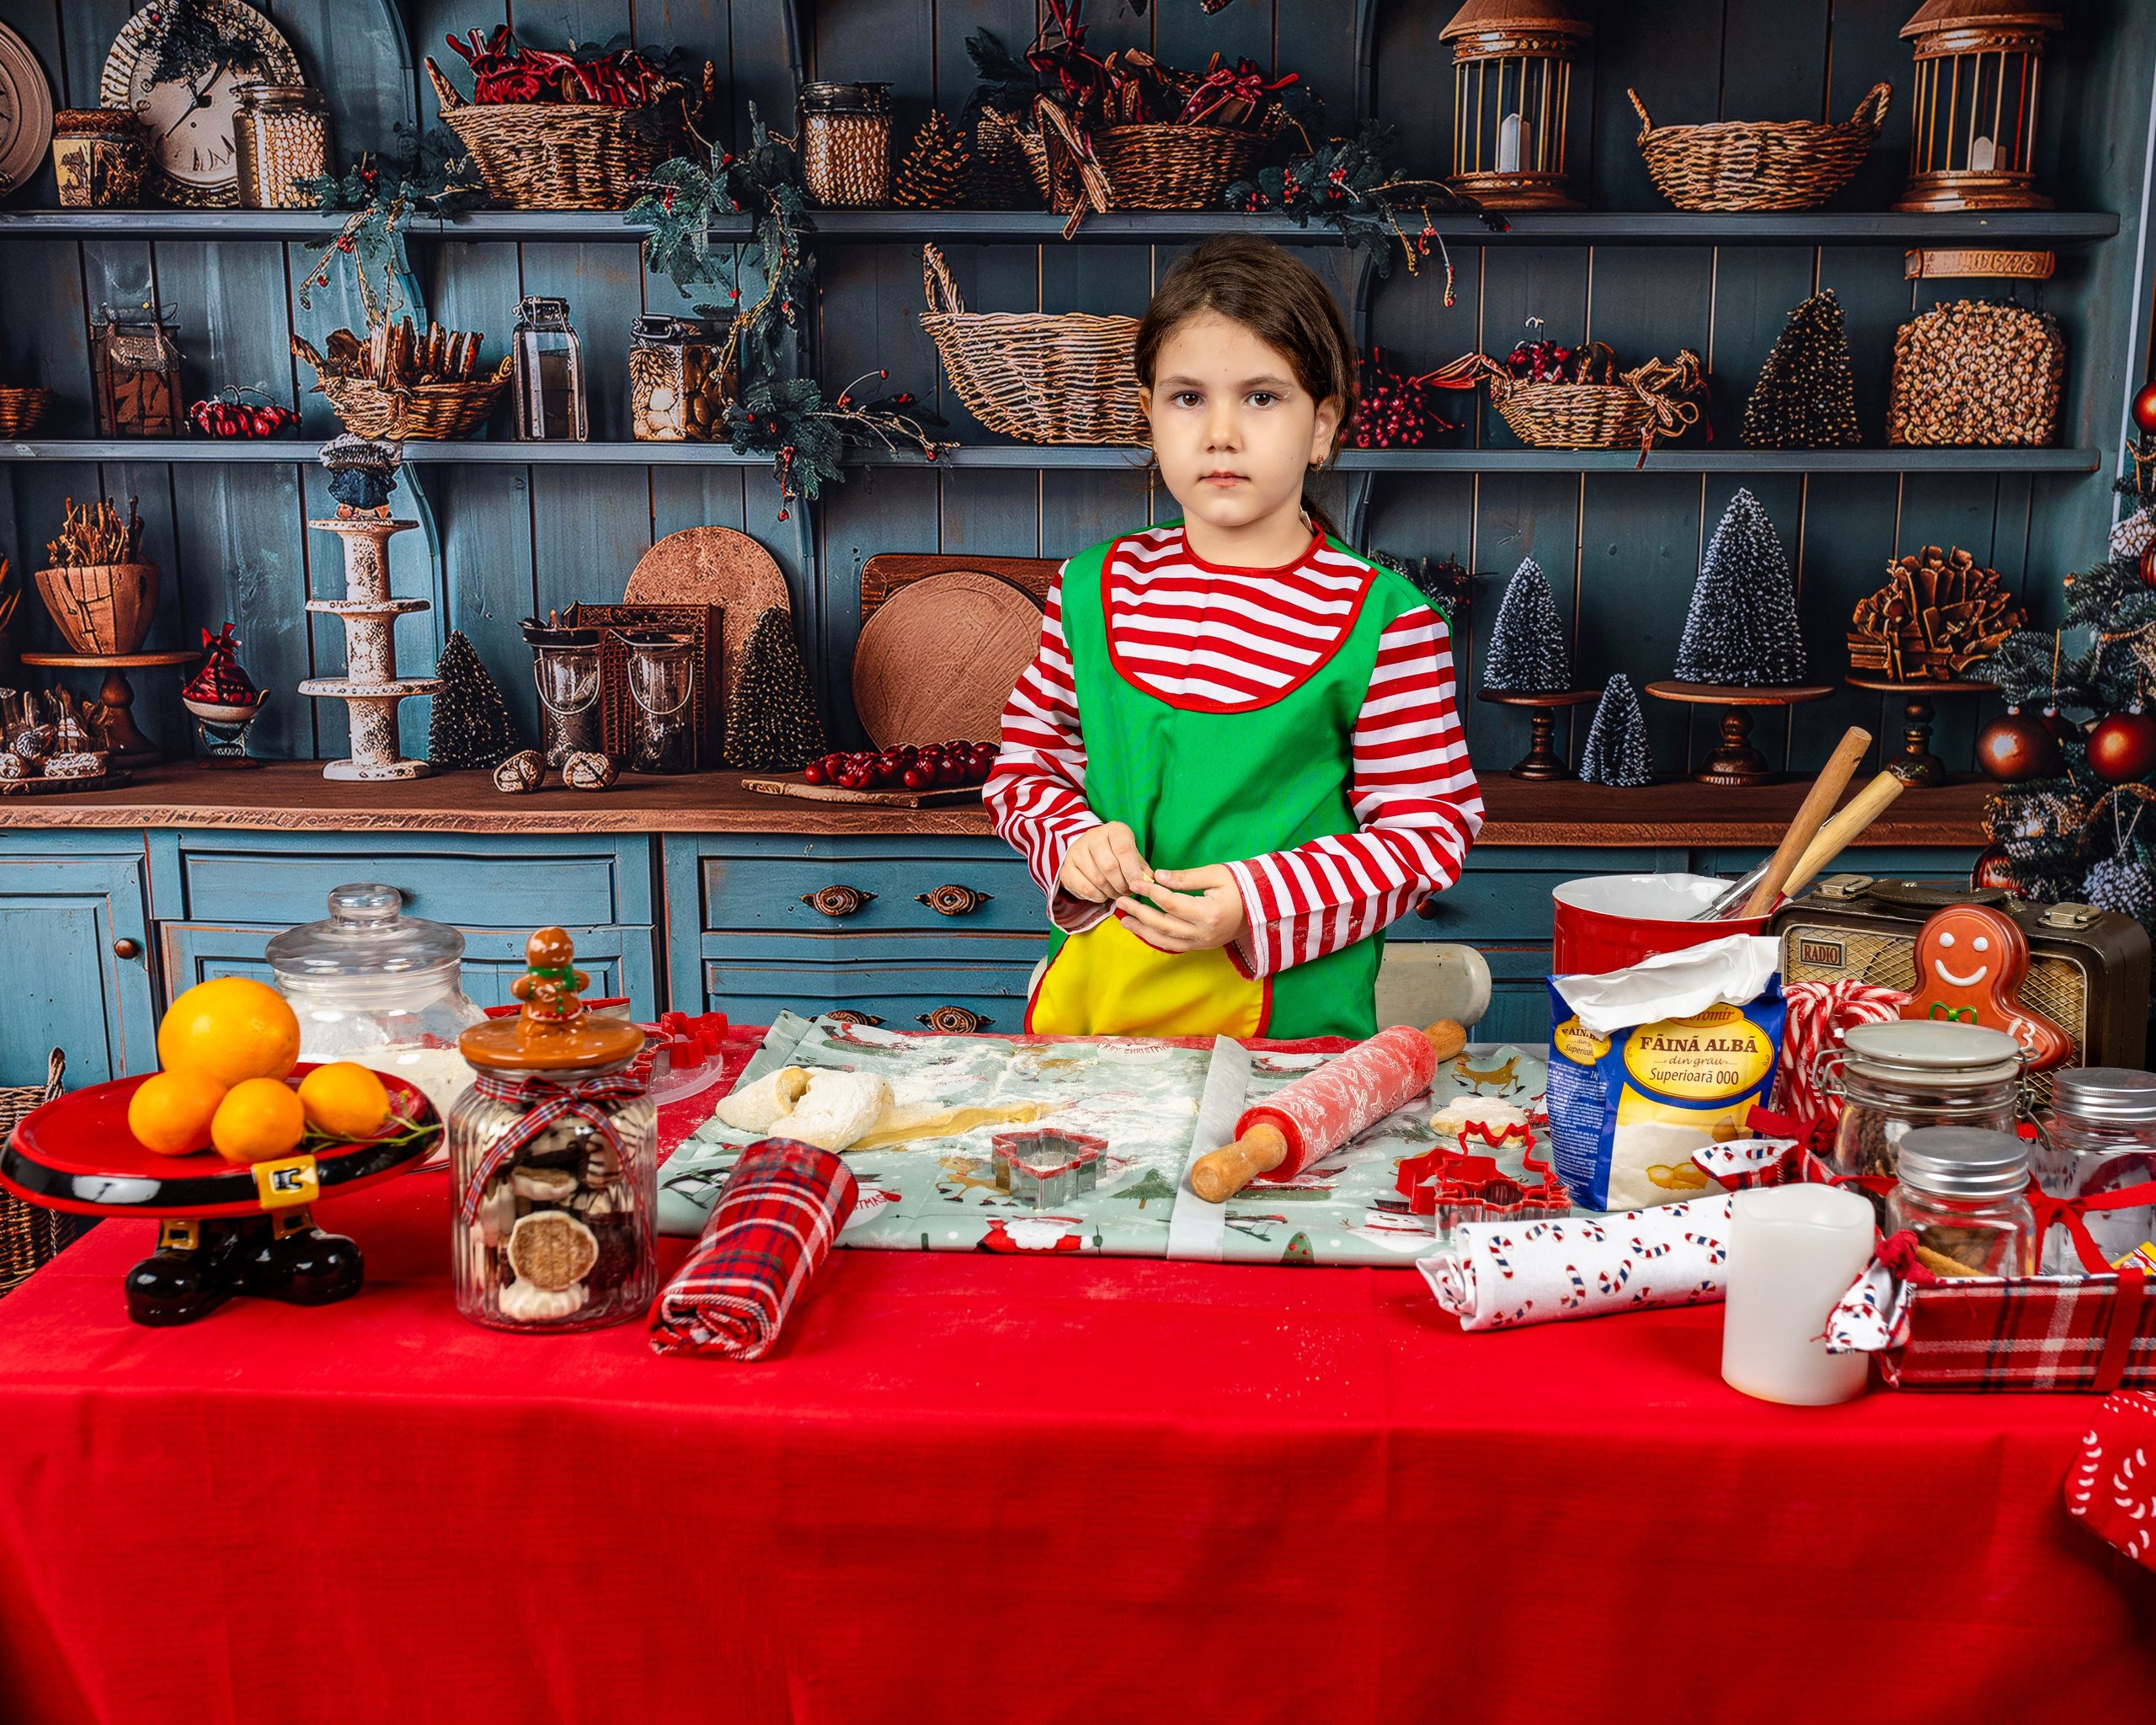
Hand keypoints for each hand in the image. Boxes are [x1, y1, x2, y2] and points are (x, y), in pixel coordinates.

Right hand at [1058, 822, 1152, 903]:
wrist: (1089, 852)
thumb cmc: (1117, 855)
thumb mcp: (1132, 856)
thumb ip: (1141, 868)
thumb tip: (1149, 880)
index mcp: (1114, 829)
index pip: (1124, 849)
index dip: (1132, 870)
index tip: (1138, 885)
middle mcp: (1093, 836)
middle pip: (1109, 866)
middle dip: (1122, 885)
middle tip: (1127, 892)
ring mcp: (1076, 851)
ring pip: (1097, 879)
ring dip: (1111, 892)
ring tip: (1116, 893)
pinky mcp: (1066, 868)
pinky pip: (1084, 888)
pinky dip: (1097, 896)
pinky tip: (1102, 894)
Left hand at [1115, 864, 1246, 954]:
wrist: (1266, 905)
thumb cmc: (1243, 885)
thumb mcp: (1217, 874)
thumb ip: (1186, 877)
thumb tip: (1158, 876)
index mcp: (1208, 914)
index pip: (1170, 904)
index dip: (1150, 893)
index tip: (1135, 882)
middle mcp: (1204, 933)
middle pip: (1163, 925)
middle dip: (1139, 914)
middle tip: (1121, 902)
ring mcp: (1204, 942)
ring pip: (1166, 941)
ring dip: (1143, 931)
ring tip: (1124, 921)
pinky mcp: (1204, 945)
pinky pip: (1175, 946)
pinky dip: (1157, 939)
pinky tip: (1144, 930)